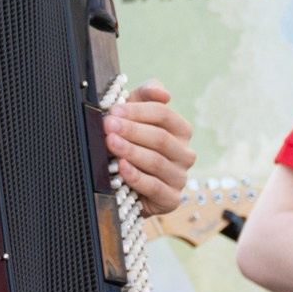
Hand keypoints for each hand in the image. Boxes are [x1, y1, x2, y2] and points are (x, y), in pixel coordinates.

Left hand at [105, 79, 194, 214]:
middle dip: (131, 130)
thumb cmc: (132, 142)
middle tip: (108, 125)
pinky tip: (122, 168)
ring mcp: (179, 177)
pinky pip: (155, 187)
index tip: (114, 110)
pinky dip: (137, 177)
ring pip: (156, 161)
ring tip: (111, 143)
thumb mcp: (136, 115)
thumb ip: (146, 97)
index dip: (137, 111)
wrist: (128, 184)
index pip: (163, 115)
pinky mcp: (171, 199)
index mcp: (180, 130)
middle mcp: (185, 153)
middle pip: (160, 138)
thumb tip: (162, 92)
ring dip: (131, 151)